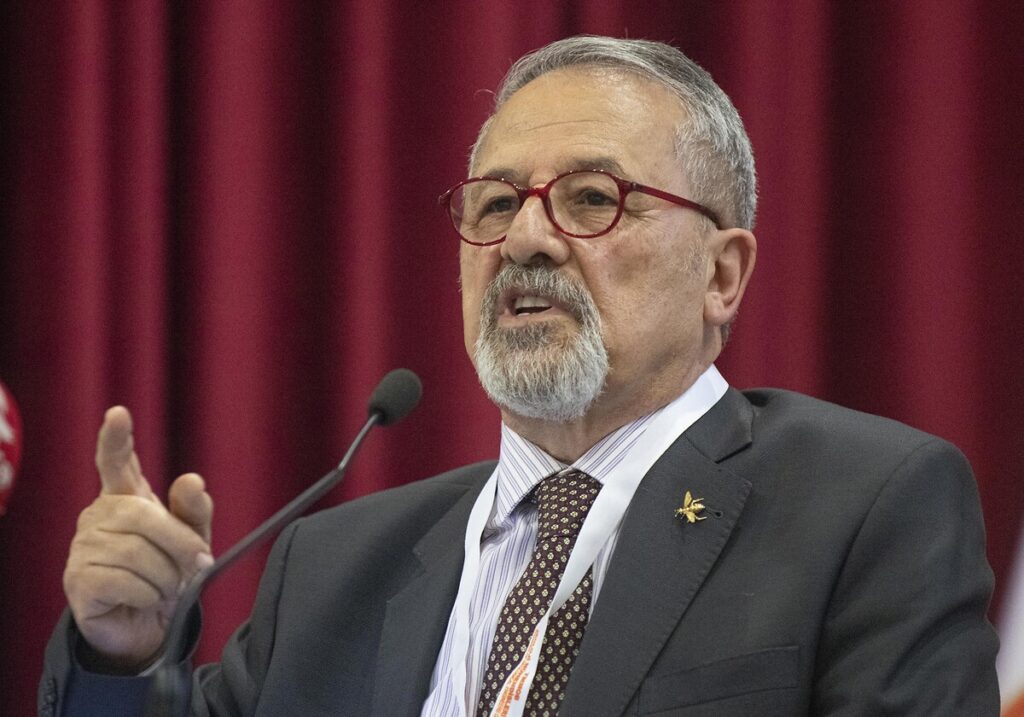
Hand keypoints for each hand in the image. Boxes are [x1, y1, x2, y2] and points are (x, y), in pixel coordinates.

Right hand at [63, 406, 213, 671]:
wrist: (149, 624)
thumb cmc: (170, 572)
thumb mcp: (193, 538)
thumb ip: (195, 510)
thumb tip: (192, 480)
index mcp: (127, 497)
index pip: (116, 461)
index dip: (116, 439)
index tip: (119, 414)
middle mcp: (98, 515)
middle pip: (143, 517)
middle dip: (179, 544)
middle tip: (199, 564)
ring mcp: (82, 547)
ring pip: (137, 554)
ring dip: (166, 577)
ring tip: (166, 587)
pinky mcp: (77, 581)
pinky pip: (125, 582)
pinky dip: (149, 595)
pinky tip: (145, 599)